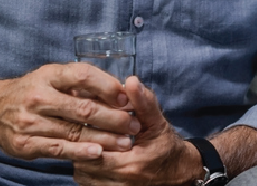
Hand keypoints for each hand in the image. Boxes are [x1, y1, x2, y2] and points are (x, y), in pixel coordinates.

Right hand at [0, 63, 136, 161]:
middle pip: (83, 108)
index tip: (128, 98)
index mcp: (48, 76)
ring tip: (126, 142)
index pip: (83, 76)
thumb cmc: (33, 91)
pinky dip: (80, 151)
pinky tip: (98, 153)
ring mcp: (29, 122)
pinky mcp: (24, 144)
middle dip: (114, 118)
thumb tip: (122, 90)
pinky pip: (58, 148)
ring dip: (104, 138)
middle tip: (134, 125)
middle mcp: (38, 97)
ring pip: (74, 131)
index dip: (108, 86)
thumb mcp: (53, 78)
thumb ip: (83, 83)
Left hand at [73, 77, 202, 185]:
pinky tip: (90, 154)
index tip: (84, 120)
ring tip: (84, 141)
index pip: (94, 151)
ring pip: (83, 175)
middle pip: (84, 165)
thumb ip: (143, 102)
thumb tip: (131, 81)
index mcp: (131, 164)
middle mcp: (121, 182)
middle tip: (78, 129)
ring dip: (81, 158)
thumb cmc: (165, 145)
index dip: (86, 136)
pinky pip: (87, 182)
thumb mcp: (156, 122)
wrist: (178, 171)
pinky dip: (86, 168)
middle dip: (80, 146)